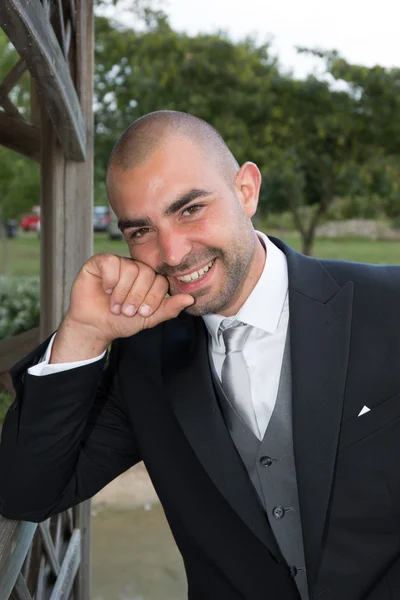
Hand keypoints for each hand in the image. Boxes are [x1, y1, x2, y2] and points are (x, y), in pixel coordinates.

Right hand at [51, 254, 193, 361]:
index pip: (160, 280)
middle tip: (126, 311)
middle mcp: (134, 268)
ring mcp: (117, 263)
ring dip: (122, 292)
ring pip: (129, 268)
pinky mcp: (99, 262)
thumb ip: (168, 308)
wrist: (94, 327)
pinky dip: (109, 280)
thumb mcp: (148, 318)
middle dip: (137, 297)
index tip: (142, 313)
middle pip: (146, 273)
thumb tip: (189, 299)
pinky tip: (105, 289)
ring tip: (115, 306)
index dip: (153, 298)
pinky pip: (111, 263)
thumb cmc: (120, 321)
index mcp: (148, 279)